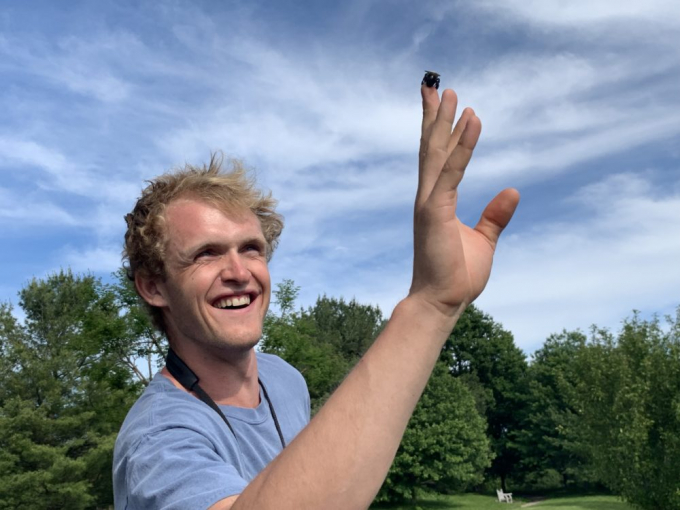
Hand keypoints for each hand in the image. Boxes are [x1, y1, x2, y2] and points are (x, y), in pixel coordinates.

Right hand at [409, 86, 519, 316]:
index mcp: (436, 201)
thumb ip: (495, 215)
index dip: (441, 130)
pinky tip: (472, 121)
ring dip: (442, 120)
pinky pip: (452, 170)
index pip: (438, 158)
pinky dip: (463, 145)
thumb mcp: (483, 239)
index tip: (446, 106)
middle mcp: (428, 196)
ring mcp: (428, 202)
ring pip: (435, 152)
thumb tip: (513, 190)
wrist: (442, 301)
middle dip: (434, 115)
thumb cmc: (457, 275)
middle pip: (430, 147)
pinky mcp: (435, 210)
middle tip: (437, 86)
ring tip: (449, 92)